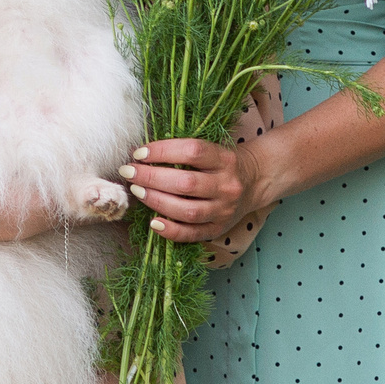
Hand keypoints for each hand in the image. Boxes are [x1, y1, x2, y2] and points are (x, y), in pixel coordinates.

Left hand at [120, 138, 275, 242]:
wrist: (255, 181)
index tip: (140, 152)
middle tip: (130, 172)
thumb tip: (142, 154)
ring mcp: (224, 210)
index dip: (163, 150)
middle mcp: (227, 185)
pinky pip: (192, 234)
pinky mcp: (219, 229)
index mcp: (225, 160)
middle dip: (152, 177)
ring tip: (137, 191)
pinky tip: (153, 222)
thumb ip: (184, 152)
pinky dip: (171, 231)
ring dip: (157, 201)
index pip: (193, 152)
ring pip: (187, 210)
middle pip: (186, 183)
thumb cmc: (222, 162)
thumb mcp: (212, 149)